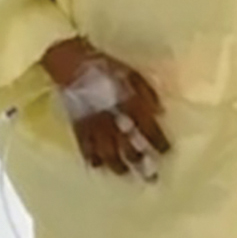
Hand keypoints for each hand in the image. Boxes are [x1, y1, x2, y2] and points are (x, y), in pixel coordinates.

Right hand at [46, 44, 171, 179]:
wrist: (70, 61)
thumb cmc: (104, 65)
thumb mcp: (131, 73)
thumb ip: (146, 92)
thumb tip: (159, 112)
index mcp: (128, 102)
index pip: (147, 128)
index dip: (158, 141)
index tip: (166, 152)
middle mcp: (112, 118)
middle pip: (128, 146)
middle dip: (141, 162)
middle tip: (151, 175)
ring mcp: (93, 125)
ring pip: (108, 152)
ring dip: (119, 166)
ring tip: (126, 174)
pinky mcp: (78, 127)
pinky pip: (85, 148)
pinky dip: (93, 159)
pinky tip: (99, 167)